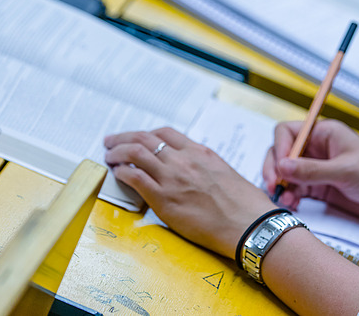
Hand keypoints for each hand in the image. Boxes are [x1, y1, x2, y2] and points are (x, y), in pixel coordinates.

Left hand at [104, 127, 276, 258]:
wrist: (249, 224)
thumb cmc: (243, 204)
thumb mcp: (223, 172)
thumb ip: (202, 166)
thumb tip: (190, 170)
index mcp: (199, 152)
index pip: (164, 133)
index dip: (145, 134)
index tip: (137, 138)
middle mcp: (183, 160)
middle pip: (144, 139)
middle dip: (124, 138)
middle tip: (111, 141)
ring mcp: (172, 178)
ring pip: (135, 153)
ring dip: (117, 152)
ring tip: (109, 155)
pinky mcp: (164, 199)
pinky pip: (135, 177)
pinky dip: (122, 172)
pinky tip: (118, 173)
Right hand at [263, 120, 358, 228]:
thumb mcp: (345, 172)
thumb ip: (311, 170)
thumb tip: (282, 166)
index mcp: (325, 134)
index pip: (288, 132)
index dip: (280, 149)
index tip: (280, 169)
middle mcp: (318, 149)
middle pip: (282, 153)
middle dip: (275, 169)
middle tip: (273, 186)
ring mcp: (318, 169)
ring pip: (286, 173)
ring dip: (281, 186)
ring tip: (285, 200)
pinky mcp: (321, 188)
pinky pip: (295, 189)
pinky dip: (290, 196)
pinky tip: (293, 204)